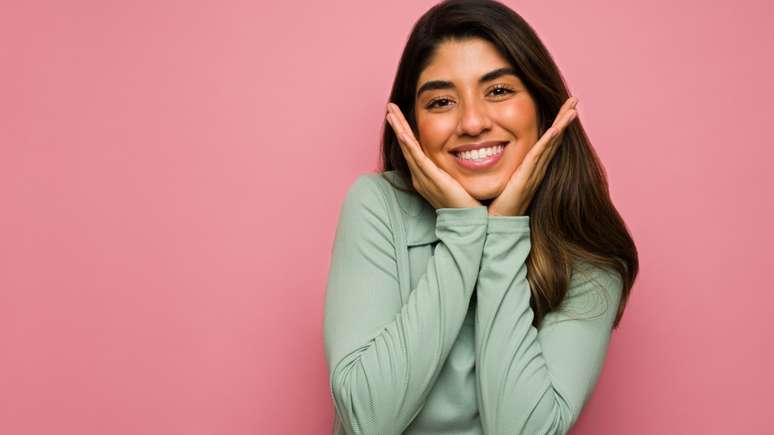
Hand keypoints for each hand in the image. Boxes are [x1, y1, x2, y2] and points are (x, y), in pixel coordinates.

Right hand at [385, 102, 481, 209]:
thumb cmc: (466, 205)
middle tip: (390, 106)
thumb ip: (456, 168)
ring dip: (399, 128)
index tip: (400, 115)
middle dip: (397, 124)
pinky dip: (409, 143)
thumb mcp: (458, 180)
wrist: (468, 224)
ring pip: (408, 148)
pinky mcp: (431, 179)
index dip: (405, 131)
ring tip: (391, 112)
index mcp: (426, 176)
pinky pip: (417, 157)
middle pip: (406, 145)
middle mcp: (420, 176)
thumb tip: (468, 152)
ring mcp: (424, 178)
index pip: (413, 149)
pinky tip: (403, 131)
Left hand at [488, 96, 578, 216]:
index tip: (561, 108)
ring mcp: (531, 174)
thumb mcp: (484, 177)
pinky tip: (557, 128)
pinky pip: (539, 155)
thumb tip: (470, 150)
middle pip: (552, 140)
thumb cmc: (485, 204)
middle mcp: (532, 170)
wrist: (487, 227)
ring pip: (550, 144)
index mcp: (524, 169)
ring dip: (562, 124)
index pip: (541, 142)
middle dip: (563, 120)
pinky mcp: (526, 178)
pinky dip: (550, 141)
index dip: (552, 125)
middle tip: (574, 100)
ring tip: (573, 107)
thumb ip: (482, 164)